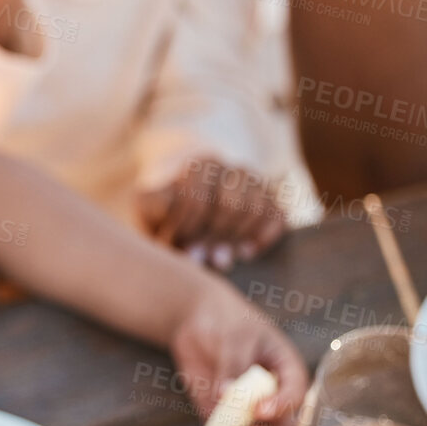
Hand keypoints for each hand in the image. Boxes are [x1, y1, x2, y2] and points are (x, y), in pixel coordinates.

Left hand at [137, 160, 286, 270]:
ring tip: (220, 260)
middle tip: (198, 258)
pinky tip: (246, 252)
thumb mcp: (148, 204)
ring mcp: (257, 185)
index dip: (186, 226)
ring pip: (257, 208)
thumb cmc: (166, 208)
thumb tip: (168, 210)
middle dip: (213, 236)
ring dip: (237, 238)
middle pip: (231, 204)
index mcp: (200, 165)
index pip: (198, 197)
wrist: (190, 199)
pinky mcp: (273, 202)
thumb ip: (151, 205)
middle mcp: (232, 170)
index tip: (173, 245)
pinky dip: (265, 235)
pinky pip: (278, 215)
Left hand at [170, 291, 308, 425]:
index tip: (260, 410)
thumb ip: (232, 367)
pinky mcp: (225, 418)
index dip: (281, 406)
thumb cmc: (226, 321)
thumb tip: (226, 396)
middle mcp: (273, 397)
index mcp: (287, 372)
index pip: (295, 395)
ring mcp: (248, 411)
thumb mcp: (233, 338)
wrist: (197, 320)